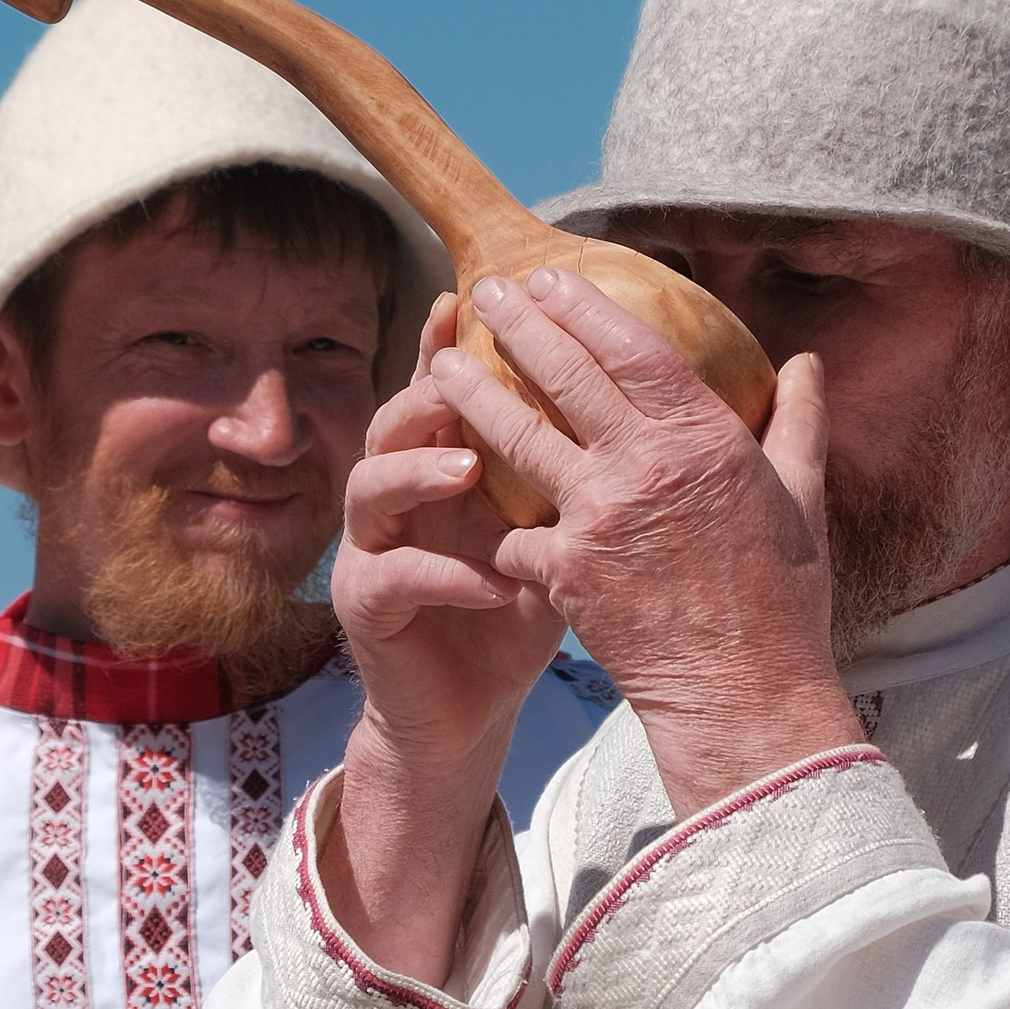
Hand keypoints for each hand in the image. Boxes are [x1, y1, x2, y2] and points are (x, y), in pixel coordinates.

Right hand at [333, 298, 567, 774]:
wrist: (468, 707)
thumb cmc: (513, 608)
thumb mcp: (549, 531)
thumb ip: (566, 470)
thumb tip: (642, 405)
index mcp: (440, 466)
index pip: (439, 393)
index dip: (446, 348)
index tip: (468, 302)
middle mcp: (396, 496)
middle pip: (395, 421)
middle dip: (427, 392)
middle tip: (465, 375)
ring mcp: (372, 548)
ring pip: (373, 486)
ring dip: (421, 471)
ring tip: (468, 467)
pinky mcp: (368, 606)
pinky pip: (395, 577)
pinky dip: (445, 575)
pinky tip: (492, 579)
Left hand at [436, 264, 863, 817]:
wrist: (747, 692)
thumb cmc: (782, 600)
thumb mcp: (803, 498)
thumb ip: (798, 421)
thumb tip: (806, 363)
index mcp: (706, 438)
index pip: (633, 348)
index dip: (584, 307)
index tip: (550, 279)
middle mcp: (646, 465)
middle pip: (564, 376)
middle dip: (518, 325)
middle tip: (486, 290)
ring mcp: (600, 516)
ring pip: (519, 438)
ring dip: (474, 395)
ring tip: (442, 364)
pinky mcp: (566, 571)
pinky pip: (514, 533)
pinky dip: (498, 521)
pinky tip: (471, 502)